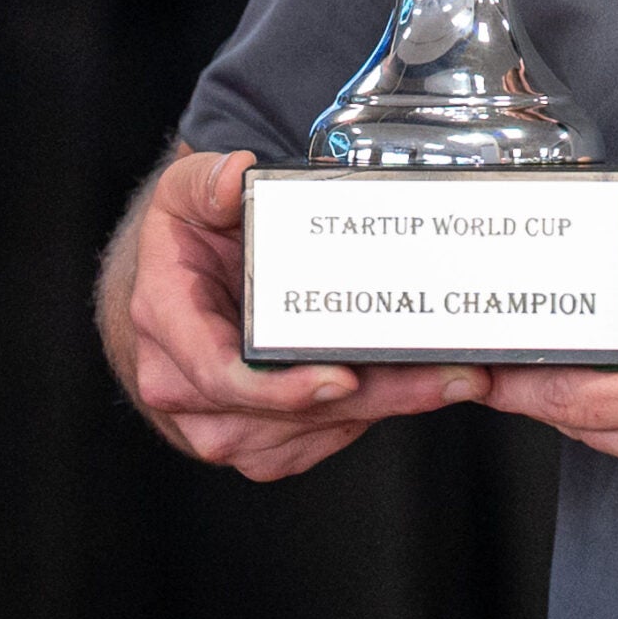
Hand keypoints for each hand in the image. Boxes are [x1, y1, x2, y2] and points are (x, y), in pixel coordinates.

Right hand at [96, 145, 485, 480]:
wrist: (173, 295)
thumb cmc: (184, 249)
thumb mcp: (183, 195)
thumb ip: (205, 180)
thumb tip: (234, 174)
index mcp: (168, 325)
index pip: (220, 374)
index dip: (281, 388)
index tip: (341, 378)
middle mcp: (185, 390)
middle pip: (287, 413)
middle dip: (374, 396)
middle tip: (447, 376)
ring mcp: (219, 426)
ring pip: (312, 433)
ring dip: (383, 409)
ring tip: (449, 378)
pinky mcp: (255, 444)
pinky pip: (317, 443)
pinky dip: (366, 419)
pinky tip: (410, 389)